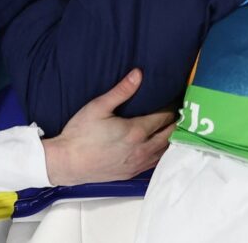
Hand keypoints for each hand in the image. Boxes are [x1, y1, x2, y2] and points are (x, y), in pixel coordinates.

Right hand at [42, 69, 174, 185]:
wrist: (67, 163)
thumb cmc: (80, 134)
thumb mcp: (98, 107)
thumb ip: (121, 91)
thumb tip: (139, 74)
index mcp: (136, 131)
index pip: (163, 118)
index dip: (171, 107)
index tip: (176, 98)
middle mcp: (141, 149)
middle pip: (169, 135)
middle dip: (176, 122)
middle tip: (181, 111)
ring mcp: (137, 164)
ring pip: (164, 151)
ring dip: (171, 138)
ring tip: (174, 126)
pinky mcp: (131, 173)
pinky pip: (154, 163)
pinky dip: (162, 152)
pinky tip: (160, 146)